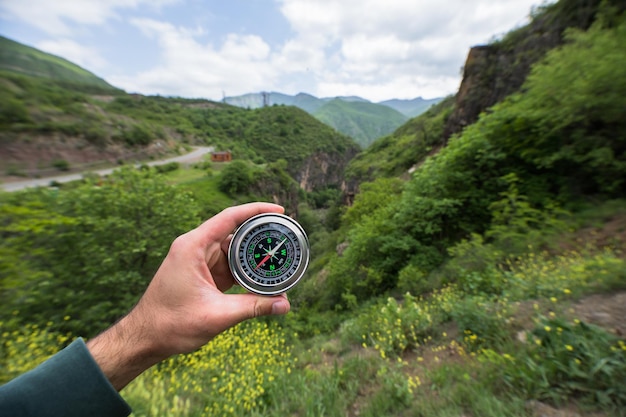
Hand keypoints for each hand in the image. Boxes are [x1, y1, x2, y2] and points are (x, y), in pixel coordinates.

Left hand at [87, 202, 290, 389]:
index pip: (229, 217)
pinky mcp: (201, 274)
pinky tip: (261, 278)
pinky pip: (227, 265)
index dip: (256, 210)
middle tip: (285, 237)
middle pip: (234, 232)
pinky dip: (244, 271)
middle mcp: (195, 248)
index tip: (280, 210)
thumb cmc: (171, 324)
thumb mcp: (217, 315)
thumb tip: (285, 305)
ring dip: (253, 256)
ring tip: (278, 259)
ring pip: (232, 250)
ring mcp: (198, 261)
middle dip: (260, 235)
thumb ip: (253, 307)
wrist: (145, 339)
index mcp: (193, 246)